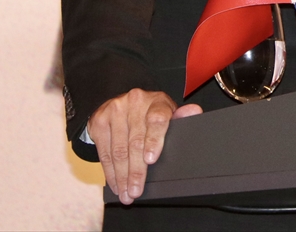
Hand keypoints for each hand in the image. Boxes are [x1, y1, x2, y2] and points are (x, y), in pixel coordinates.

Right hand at [89, 89, 202, 204]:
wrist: (120, 103)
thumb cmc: (149, 114)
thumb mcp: (166, 113)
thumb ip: (179, 117)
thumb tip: (195, 111)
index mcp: (157, 101)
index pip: (157, 120)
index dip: (154, 140)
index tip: (151, 160)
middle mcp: (136, 102)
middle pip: (135, 141)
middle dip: (136, 171)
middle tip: (136, 191)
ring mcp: (115, 110)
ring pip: (118, 150)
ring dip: (122, 176)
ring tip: (126, 194)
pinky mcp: (100, 120)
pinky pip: (105, 152)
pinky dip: (110, 172)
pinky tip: (115, 183)